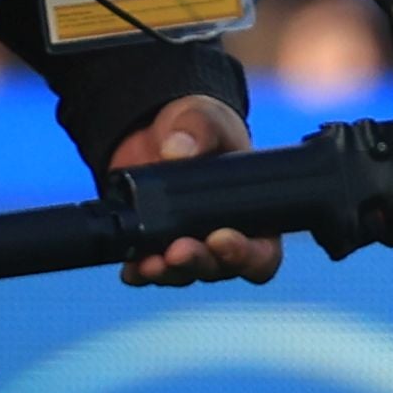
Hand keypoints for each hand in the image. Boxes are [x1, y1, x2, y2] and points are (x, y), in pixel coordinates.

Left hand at [102, 92, 287, 284]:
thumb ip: (199, 128)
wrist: (156, 133)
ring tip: (149, 263)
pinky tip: (130, 268)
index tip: (221, 238)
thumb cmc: (200, 128)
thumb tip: (176, 149)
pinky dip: (138, 271)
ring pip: (183, 274)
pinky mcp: (154, 247)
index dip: (246, 255)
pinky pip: (148, 270)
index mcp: (255, 218)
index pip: (262, 254)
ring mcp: (188, 248)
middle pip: (219, 269)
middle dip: (198, 263)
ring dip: (167, 272)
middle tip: (179, 251)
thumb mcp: (205, 118)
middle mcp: (223, 242)